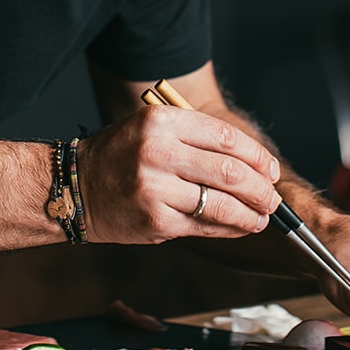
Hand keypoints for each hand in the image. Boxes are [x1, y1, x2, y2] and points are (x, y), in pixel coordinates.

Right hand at [78, 105, 279, 245]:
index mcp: (162, 121)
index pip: (225, 137)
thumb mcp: (153, 129)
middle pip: (229, 171)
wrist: (77, 188)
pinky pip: (204, 225)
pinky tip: (240, 227)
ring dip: (251, 212)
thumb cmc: (122, 156)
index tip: (270, 169)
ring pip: (221, 202)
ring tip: (262, 217)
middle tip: (272, 198)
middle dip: (260, 188)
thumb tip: (254, 165)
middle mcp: (158, 151)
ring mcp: (155, 187)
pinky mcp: (155, 219)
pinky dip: (229, 228)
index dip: (256, 156)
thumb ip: (197, 140)